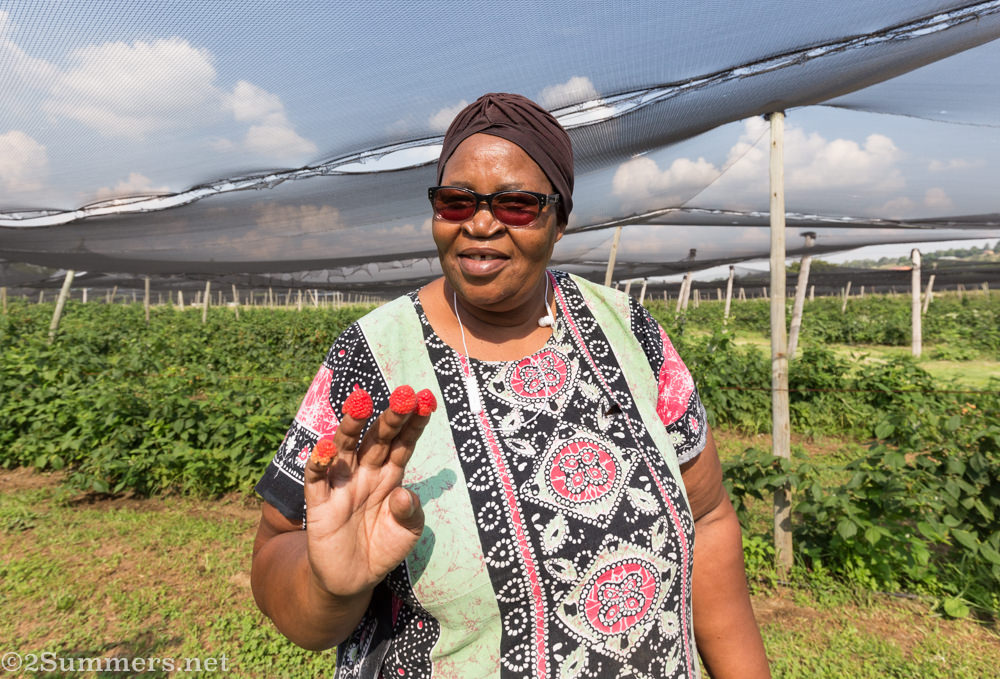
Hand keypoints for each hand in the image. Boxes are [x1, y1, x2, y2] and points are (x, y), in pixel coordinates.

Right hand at [303, 386, 434, 600]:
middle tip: (404, 394)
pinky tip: (327, 447)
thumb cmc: (383, 548)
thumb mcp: (407, 533)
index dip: (413, 423)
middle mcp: (366, 473)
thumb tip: (403, 495)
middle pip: (377, 439)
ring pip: (345, 448)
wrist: (353, 580)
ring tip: (362, 404)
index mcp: (390, 476)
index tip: (427, 401)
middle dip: (390, 417)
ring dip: (352, 426)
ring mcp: (341, 485)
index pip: (402, 443)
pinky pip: (316, 479)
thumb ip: (410, 513)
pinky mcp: (319, 504)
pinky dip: (319, 462)